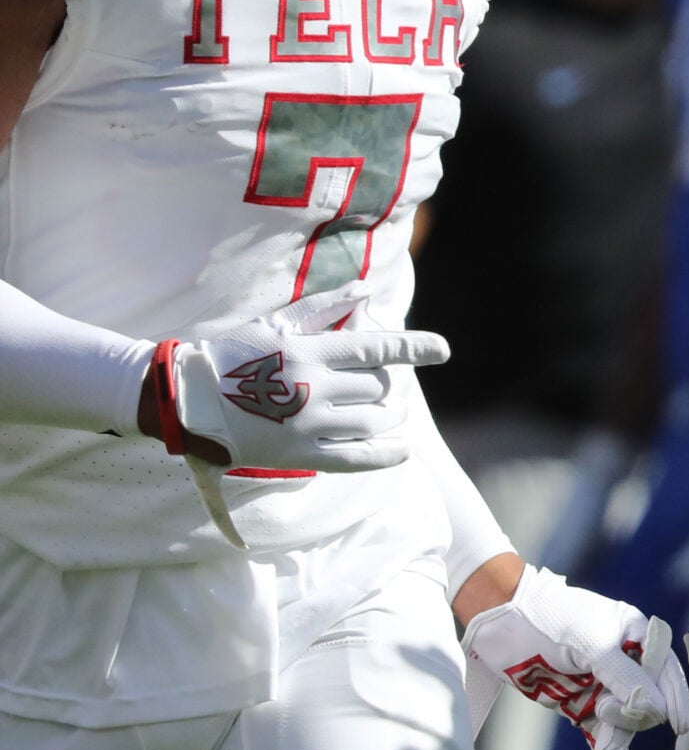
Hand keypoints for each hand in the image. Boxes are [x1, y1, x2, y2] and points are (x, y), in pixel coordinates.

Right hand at [141, 292, 447, 473]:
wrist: (183, 399)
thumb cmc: (232, 354)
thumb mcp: (276, 324)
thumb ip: (325, 307)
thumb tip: (367, 290)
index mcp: (309, 352)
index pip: (376, 347)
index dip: (414, 348)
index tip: (444, 350)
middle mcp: (312, 389)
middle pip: (378, 387)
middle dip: (389, 384)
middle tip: (385, 384)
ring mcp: (307, 425)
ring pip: (375, 421)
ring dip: (392, 415)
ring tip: (391, 411)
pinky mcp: (300, 456)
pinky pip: (357, 459)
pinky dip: (387, 455)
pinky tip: (403, 449)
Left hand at [459, 566, 688, 749]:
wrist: (501, 622)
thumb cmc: (552, 620)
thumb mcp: (593, 646)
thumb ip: (626, 678)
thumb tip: (658, 710)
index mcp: (635, 635)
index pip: (665, 670)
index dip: (674, 697)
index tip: (679, 726)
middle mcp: (623, 660)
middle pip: (645, 699)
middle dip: (632, 715)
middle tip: (604, 712)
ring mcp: (600, 683)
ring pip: (622, 719)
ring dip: (618, 738)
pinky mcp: (578, 702)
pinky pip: (599, 729)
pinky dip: (606, 746)